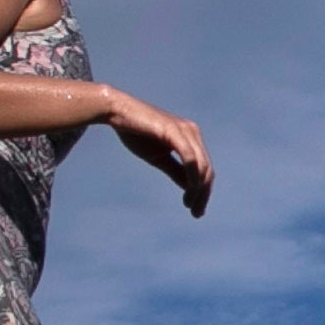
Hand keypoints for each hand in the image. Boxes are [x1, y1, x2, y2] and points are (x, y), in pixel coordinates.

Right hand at [102, 90, 213, 216]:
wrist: (117, 111)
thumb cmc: (136, 133)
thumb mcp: (159, 158)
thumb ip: (176, 171)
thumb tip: (191, 187)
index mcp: (190, 138)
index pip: (205, 169)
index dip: (204, 191)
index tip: (196, 209)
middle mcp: (192, 133)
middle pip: (207, 170)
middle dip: (204, 194)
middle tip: (197, 213)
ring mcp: (186, 131)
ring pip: (202, 166)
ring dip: (199, 189)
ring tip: (190, 205)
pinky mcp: (175, 131)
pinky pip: (190, 158)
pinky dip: (193, 176)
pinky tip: (191, 190)